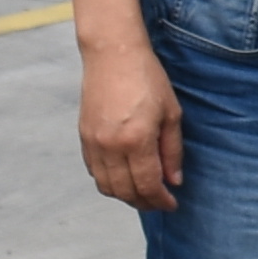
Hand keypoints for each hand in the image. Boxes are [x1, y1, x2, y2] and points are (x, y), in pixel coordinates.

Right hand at [81, 37, 185, 213]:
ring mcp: (93, 143)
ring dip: (125, 196)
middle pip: (125, 191)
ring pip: (107, 186)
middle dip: (144, 202)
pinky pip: (94, 171)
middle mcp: (111, 146)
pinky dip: (109, 181)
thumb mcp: (171, 113)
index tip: (172, 204)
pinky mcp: (83, 137)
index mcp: (136, 140)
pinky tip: (124, 177)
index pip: (147, 184)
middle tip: (159, 203)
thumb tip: (173, 181)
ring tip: (143, 193)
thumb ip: (172, 151)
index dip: (161, 200)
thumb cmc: (147, 78)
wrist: (113, 55)